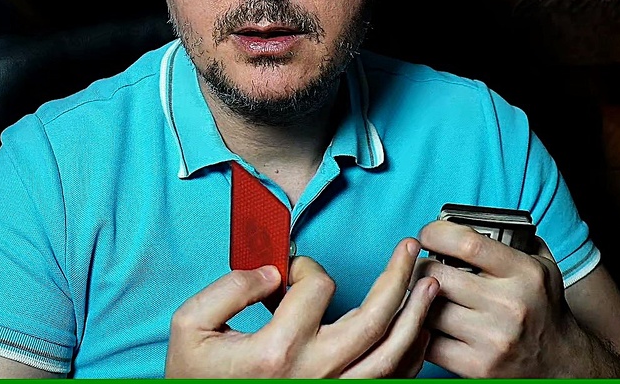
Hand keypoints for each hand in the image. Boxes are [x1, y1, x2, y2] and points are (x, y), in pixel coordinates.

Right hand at [165, 238, 439, 377]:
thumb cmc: (196, 379)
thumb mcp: (190, 326)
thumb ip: (230, 288)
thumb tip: (272, 272)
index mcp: (277, 350)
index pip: (315, 288)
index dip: (306, 267)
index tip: (293, 271)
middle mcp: (315, 373)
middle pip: (374, 318)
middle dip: (398, 276)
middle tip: (410, 249)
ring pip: (393, 353)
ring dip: (416, 314)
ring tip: (428, 284)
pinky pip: (390, 381)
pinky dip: (411, 355)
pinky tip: (418, 331)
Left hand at [417, 221, 584, 377]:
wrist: (562, 364)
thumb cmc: (544, 308)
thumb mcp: (542, 265)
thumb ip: (513, 238)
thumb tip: (469, 218)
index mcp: (524, 273)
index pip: (467, 244)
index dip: (437, 234)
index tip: (427, 235)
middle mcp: (509, 305)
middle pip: (438, 277)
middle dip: (420, 267)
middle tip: (419, 266)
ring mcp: (493, 339)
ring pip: (428, 310)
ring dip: (417, 299)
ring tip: (421, 293)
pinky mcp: (478, 367)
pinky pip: (430, 343)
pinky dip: (422, 331)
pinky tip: (428, 322)